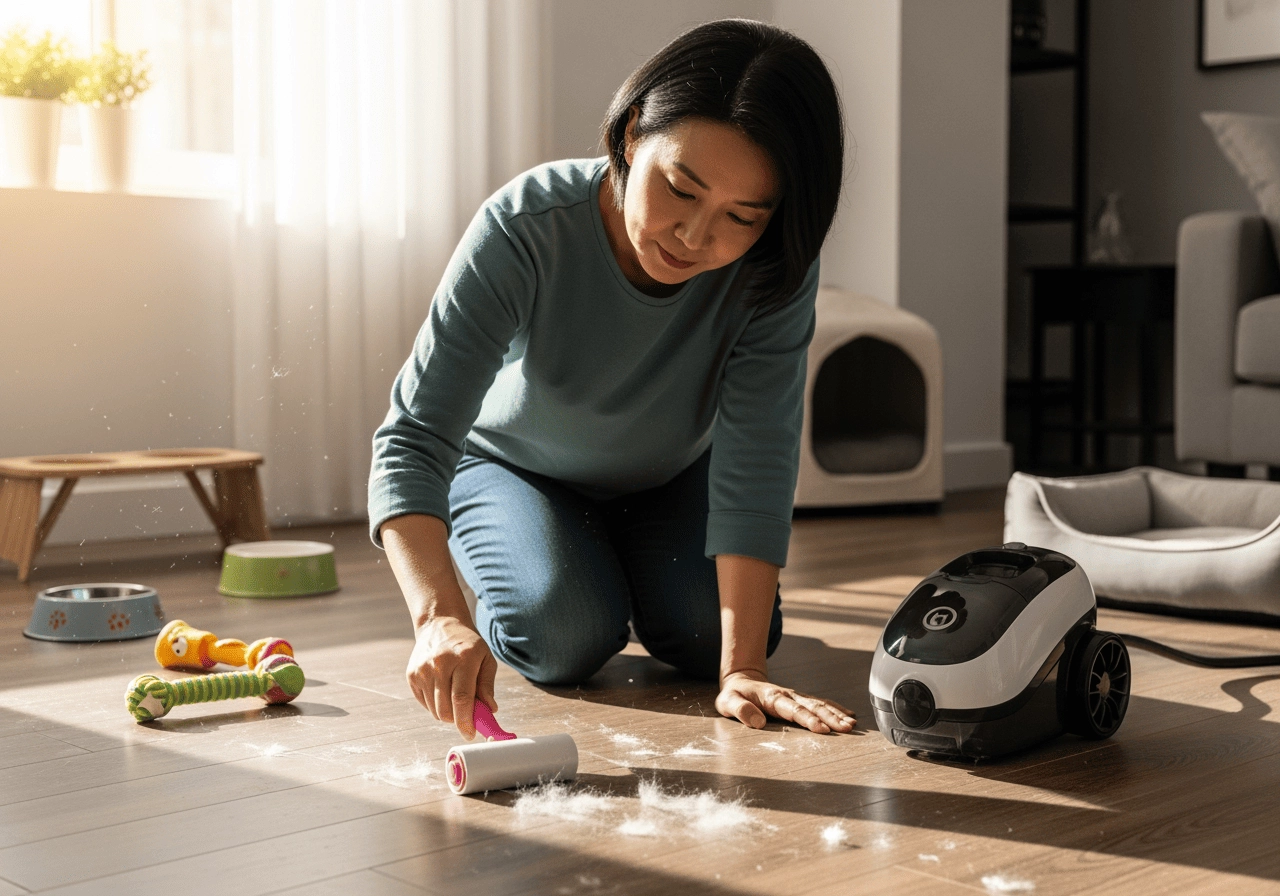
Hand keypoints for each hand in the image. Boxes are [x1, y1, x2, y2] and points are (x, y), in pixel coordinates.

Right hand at [406, 615, 497, 739]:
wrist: (440, 624)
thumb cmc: (468, 644)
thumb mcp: (486, 659)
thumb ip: (488, 686)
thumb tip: (490, 710)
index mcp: (463, 659)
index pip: (462, 698)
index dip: (466, 721)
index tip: (470, 734)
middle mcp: (440, 664)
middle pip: (446, 709)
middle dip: (458, 721)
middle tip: (466, 717)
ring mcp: (423, 670)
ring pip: (435, 710)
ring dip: (447, 713)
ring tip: (455, 696)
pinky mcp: (412, 675)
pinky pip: (425, 704)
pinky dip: (435, 705)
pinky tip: (442, 689)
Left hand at [715, 670, 855, 733]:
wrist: (741, 681)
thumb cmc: (734, 696)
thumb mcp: (728, 702)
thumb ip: (740, 710)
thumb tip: (757, 722)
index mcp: (772, 697)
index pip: (793, 710)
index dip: (807, 719)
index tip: (821, 729)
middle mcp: (788, 695)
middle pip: (812, 706)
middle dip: (831, 718)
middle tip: (846, 729)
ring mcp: (796, 696)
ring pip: (820, 704)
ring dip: (837, 714)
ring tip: (852, 725)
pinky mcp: (801, 700)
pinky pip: (821, 703)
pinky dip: (836, 709)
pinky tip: (850, 716)